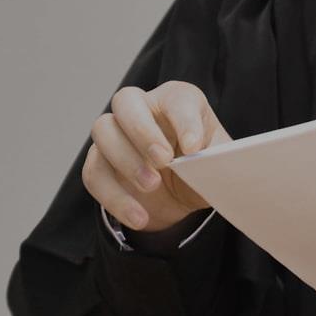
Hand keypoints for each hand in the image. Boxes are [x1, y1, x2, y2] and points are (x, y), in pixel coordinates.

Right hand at [82, 81, 228, 231]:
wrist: (181, 195)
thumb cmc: (202, 165)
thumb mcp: (218, 163)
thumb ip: (220, 160)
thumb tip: (221, 165)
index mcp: (178, 101)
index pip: (177, 99)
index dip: (184, 121)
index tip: (194, 147)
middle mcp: (142, 109)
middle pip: (126, 101)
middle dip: (143, 131)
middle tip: (164, 160)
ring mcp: (115, 133)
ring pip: (103, 131)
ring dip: (127, 160)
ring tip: (153, 186)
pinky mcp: (99, 162)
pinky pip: (94, 173)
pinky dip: (115, 197)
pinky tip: (139, 216)